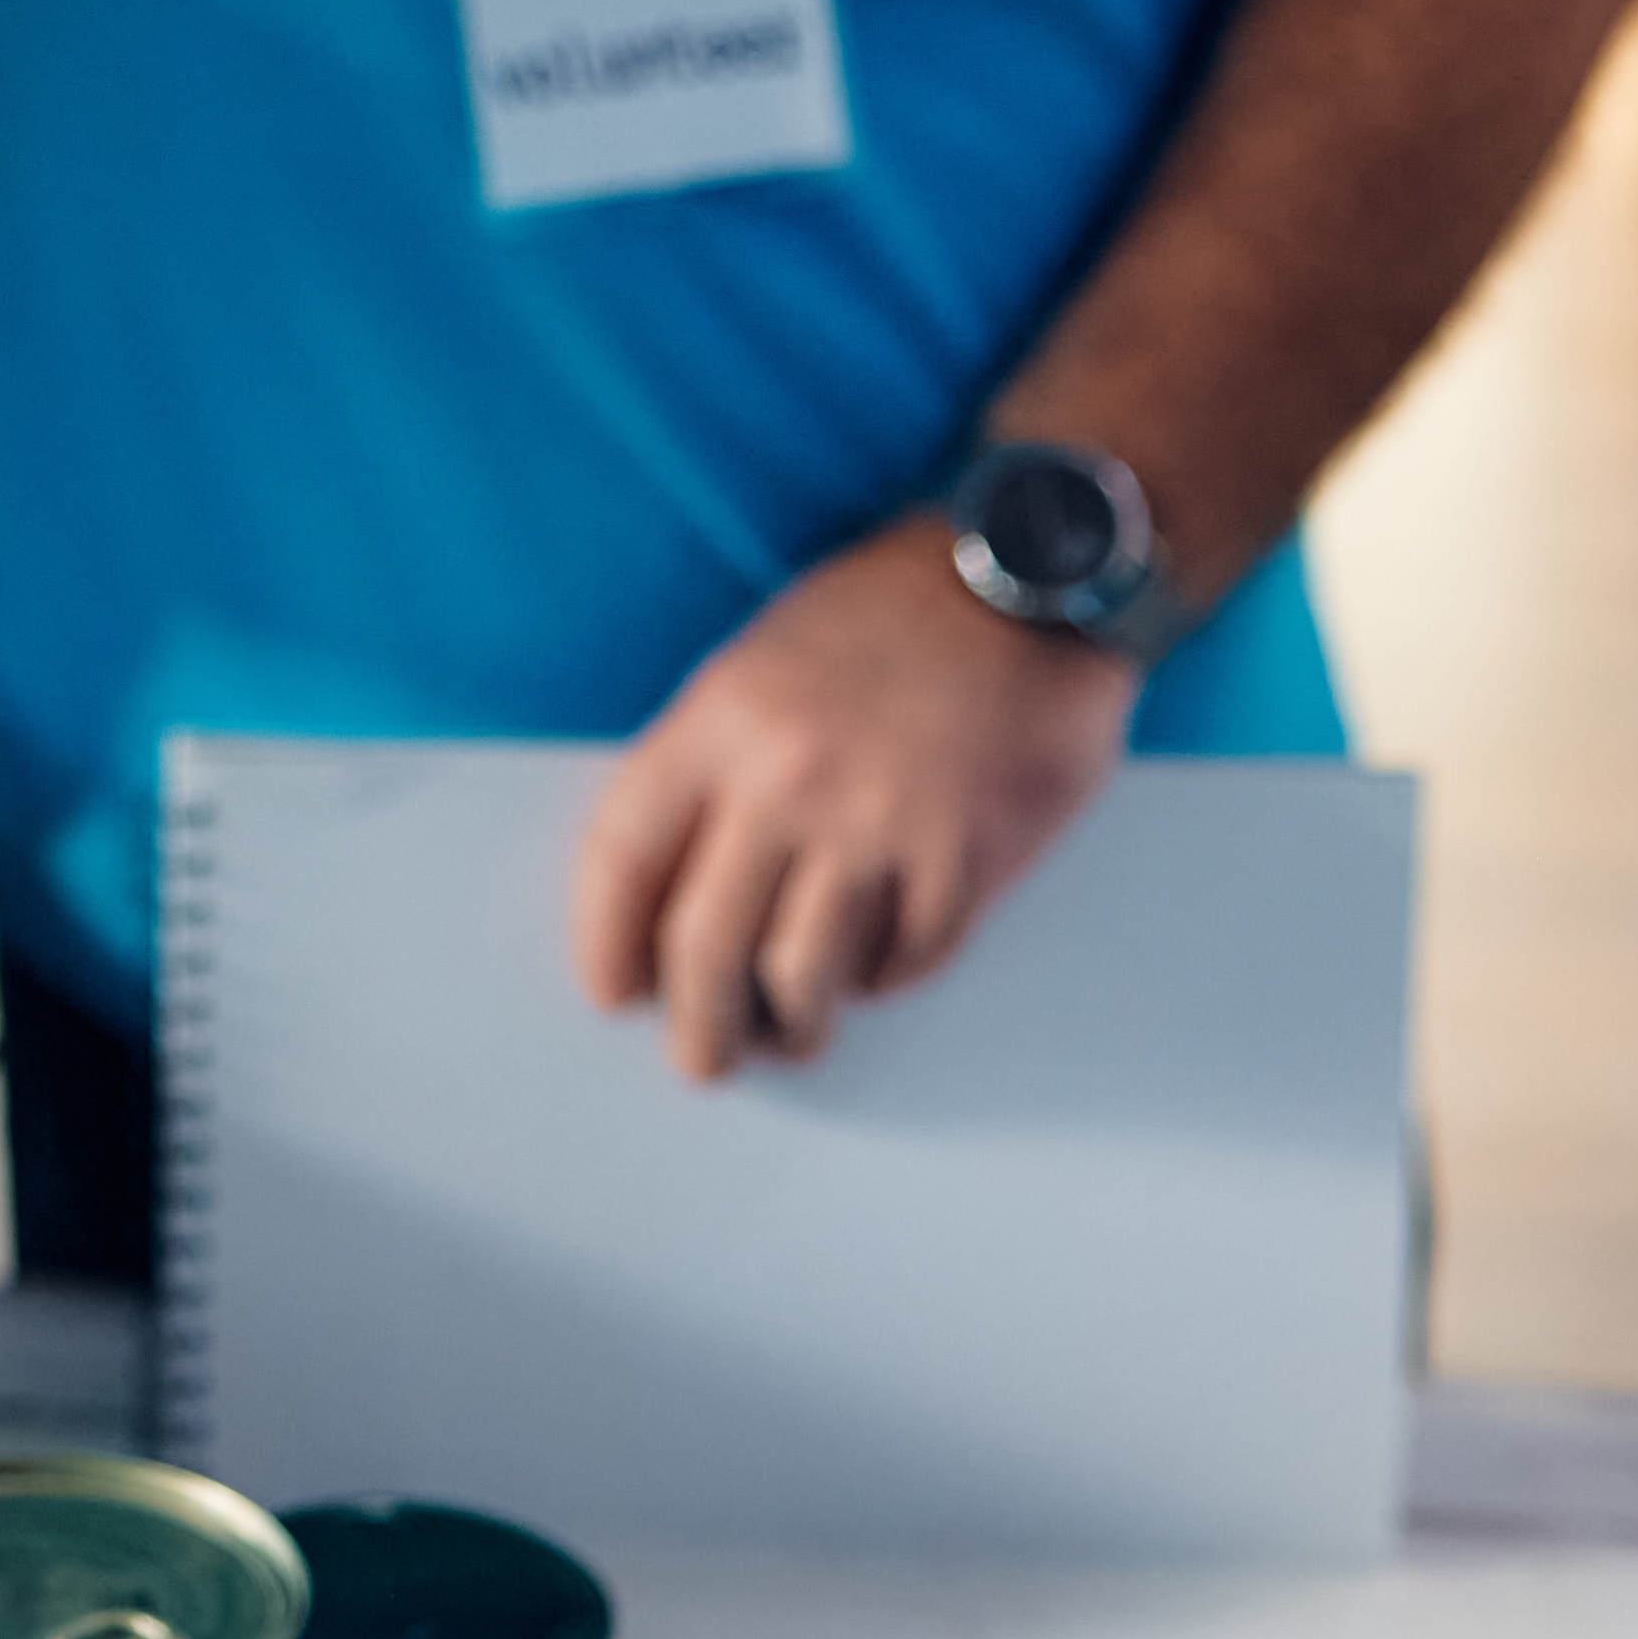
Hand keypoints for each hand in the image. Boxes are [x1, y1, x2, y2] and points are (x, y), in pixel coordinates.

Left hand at [571, 521, 1139, 1085]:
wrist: (1033, 577)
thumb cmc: (889, 611)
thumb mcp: (763, 658)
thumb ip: (716, 763)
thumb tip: (675, 885)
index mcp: (722, 720)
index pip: (624, 856)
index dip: (605, 940)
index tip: (613, 992)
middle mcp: (789, 781)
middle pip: (705, 947)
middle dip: (695, 1027)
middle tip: (701, 1061)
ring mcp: (880, 826)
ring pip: (802, 977)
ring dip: (791, 1026)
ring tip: (791, 1034)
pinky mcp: (966, 860)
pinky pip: (902, 962)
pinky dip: (881, 979)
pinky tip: (873, 970)